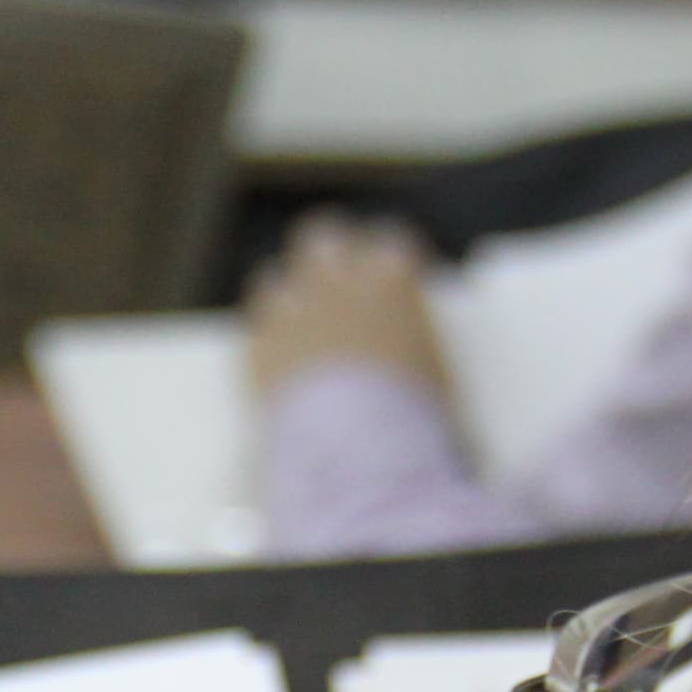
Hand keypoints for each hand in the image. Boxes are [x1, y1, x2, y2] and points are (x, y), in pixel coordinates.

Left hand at [244, 210, 452, 401]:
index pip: (391, 240)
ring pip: (275, 278)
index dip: (391, 258)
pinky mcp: (259, 349)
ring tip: (300, 330)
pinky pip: (255, 332)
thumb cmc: (414, 417)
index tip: (393, 275)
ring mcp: (293, 310)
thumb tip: (401, 346)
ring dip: (288, 298)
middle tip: (335, 283)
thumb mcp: (436, 371)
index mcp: (392, 279)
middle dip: (328, 255)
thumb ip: (411, 340)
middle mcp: (338, 281)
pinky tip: (280, 370)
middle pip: (322, 237)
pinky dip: (267, 346)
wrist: (362, 454)